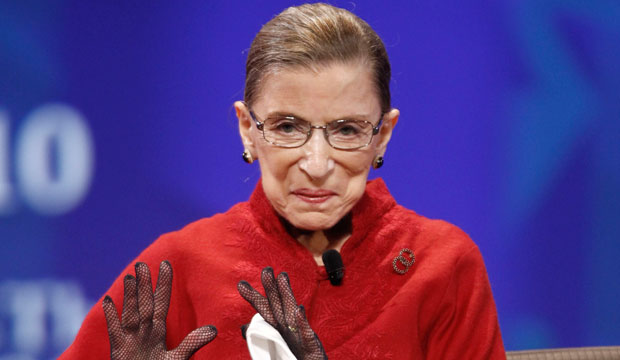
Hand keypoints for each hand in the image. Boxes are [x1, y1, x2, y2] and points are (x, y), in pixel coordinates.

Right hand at [102, 261, 216, 359]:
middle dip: (144, 285)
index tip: (166, 264)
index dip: (164, 284)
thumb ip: (192, 343)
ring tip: (129, 277)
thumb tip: (213, 330)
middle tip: (142, 264)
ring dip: (130, 296)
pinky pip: (114, 331)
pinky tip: (107, 300)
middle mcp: (144, 331)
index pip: (161, 302)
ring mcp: (130, 339)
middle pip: (144, 304)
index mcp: (158, 330)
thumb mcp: (177, 358)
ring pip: (130, 313)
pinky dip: (111, 316)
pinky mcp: (119, 350)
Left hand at [238, 267, 326, 359]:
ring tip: (282, 277)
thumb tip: (243, 327)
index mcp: (279, 328)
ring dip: (287, 295)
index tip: (241, 284)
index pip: (265, 310)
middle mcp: (288, 328)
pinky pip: (306, 334)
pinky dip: (302, 322)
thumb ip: (262, 334)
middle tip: (266, 269)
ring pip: (291, 313)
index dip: (254, 297)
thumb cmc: (295, 355)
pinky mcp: (311, 347)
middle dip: (272, 287)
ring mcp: (300, 336)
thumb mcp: (277, 344)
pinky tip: (299, 310)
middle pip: (278, 305)